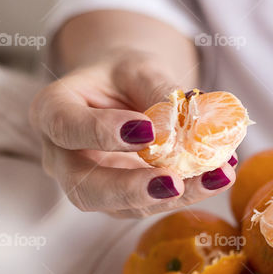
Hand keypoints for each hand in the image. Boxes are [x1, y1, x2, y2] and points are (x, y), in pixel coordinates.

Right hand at [29, 50, 234, 216]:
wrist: (123, 91)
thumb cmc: (123, 74)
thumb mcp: (138, 67)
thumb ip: (157, 91)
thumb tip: (189, 121)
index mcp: (52, 112)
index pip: (66, 126)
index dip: (102, 132)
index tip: (146, 130)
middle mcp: (62, 158)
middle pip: (85, 188)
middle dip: (132, 189)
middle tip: (175, 183)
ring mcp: (90, 186)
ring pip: (122, 207)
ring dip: (172, 197)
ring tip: (216, 176)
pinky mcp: (121, 201)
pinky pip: (151, 204)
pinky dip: (188, 192)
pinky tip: (220, 175)